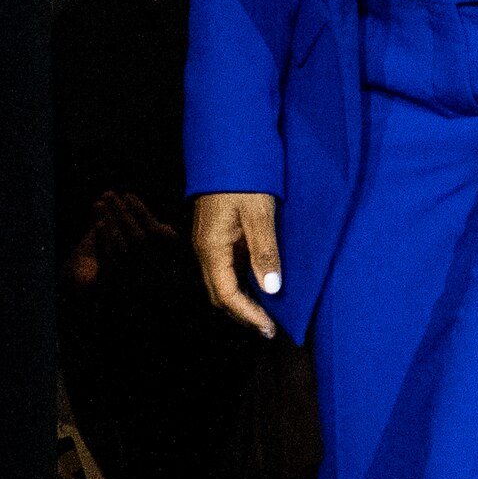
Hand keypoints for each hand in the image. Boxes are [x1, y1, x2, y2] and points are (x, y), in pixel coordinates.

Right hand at [188, 191, 283, 334]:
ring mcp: (210, 244)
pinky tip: (261, 287)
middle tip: (270, 328)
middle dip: (243, 314)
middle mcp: (206, 250)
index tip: (269, 328)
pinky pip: (228, 269)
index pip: (226, 295)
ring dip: (243, 302)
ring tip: (268, 314)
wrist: (228, 150)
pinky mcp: (219, 237)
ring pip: (223, 283)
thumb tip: (271, 288)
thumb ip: (265, 250)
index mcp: (211, 248)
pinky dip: (243, 284)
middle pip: (220, 295)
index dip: (247, 315)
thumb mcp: (259, 213)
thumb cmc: (243, 178)